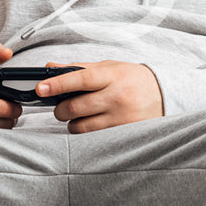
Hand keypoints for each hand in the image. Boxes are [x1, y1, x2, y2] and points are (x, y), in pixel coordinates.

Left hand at [38, 62, 164, 132]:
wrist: (165, 94)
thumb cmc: (131, 79)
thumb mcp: (108, 67)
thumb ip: (78, 68)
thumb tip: (48, 68)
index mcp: (112, 76)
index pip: (81, 79)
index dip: (58, 84)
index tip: (40, 88)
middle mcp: (118, 97)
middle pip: (76, 107)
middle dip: (59, 109)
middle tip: (59, 107)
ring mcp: (122, 118)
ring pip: (82, 126)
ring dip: (71, 123)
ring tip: (77, 116)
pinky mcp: (124, 133)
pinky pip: (94, 137)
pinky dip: (85, 132)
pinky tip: (91, 124)